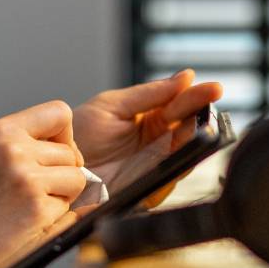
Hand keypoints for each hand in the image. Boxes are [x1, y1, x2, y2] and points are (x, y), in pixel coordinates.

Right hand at [0, 100, 85, 267]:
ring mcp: (27, 179)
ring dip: (59, 197)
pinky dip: (52, 219)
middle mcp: (15, 149)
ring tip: (25, 209)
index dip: (64, 137)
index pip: (58, 113)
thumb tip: (57, 148)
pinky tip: (23, 226)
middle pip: (71, 153)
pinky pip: (68, 209)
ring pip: (76, 179)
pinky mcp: (37, 209)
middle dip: (60, 175)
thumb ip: (15, 148)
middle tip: (34, 194)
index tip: (55, 155)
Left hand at [74, 69, 224, 203]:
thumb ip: (149, 94)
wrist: (54, 166)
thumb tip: (186, 77)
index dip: (198, 97)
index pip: (181, 106)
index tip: (214, 87)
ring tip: (201, 121)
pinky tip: (184, 149)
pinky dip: (180, 164)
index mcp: (152, 120)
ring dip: (196, 137)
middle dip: (202, 113)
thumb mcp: (113, 106)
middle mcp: (159, 144)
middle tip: (212, 98)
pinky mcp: (149, 190)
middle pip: (190, 129)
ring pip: (186, 153)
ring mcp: (156, 168)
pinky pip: (171, 178)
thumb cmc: (80, 134)